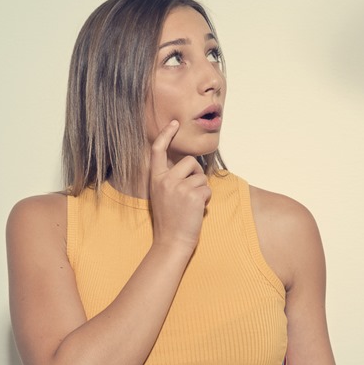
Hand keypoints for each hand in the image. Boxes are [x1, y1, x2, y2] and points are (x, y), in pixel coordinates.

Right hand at [148, 120, 210, 250]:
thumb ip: (170, 178)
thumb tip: (190, 164)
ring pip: (201, 176)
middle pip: (189, 161)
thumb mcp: (161, 195)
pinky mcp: (193, 196)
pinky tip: (197, 210)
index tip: (174, 123)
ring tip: (192, 204)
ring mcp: (179, 187)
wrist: (172, 241)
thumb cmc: (170, 219)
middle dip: (196, 173)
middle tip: (192, 191)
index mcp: (155, 179)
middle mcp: (165, 180)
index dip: (166, 134)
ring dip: (202, 188)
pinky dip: (206, 199)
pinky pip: (208, 189)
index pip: (158, 150)